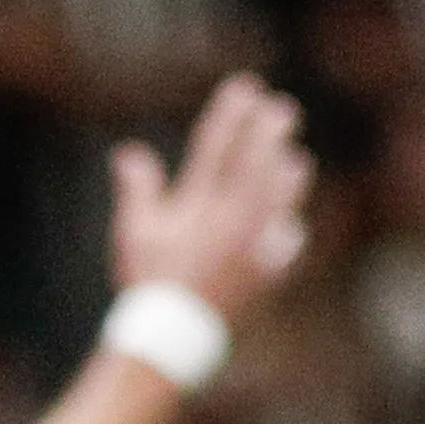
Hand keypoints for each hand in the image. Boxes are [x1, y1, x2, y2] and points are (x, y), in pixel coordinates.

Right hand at [110, 74, 312, 311]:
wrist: (171, 335)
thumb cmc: (148, 282)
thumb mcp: (134, 233)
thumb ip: (138, 190)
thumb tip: (128, 152)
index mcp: (196, 205)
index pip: (216, 147)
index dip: (231, 114)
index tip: (244, 88)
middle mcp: (229, 220)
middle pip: (256, 165)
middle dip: (269, 133)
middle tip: (283, 110)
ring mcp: (252, 246)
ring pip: (278, 199)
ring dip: (288, 177)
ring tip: (296, 159)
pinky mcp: (265, 274)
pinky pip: (284, 246)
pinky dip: (287, 232)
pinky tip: (289, 224)